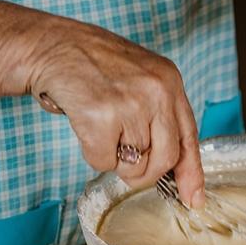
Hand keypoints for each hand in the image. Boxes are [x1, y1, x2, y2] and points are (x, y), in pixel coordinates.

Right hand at [26, 19, 204, 206]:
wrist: (51, 46)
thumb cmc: (93, 66)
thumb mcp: (141, 79)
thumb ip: (159, 115)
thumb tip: (172, 167)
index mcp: (170, 82)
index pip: (190, 137)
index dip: (192, 173)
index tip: (194, 198)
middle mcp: (157, 92)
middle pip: (166, 159)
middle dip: (146, 171)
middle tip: (125, 159)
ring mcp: (131, 104)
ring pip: (134, 165)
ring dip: (114, 157)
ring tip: (101, 127)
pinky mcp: (101, 118)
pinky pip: (104, 162)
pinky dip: (92, 153)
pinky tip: (85, 125)